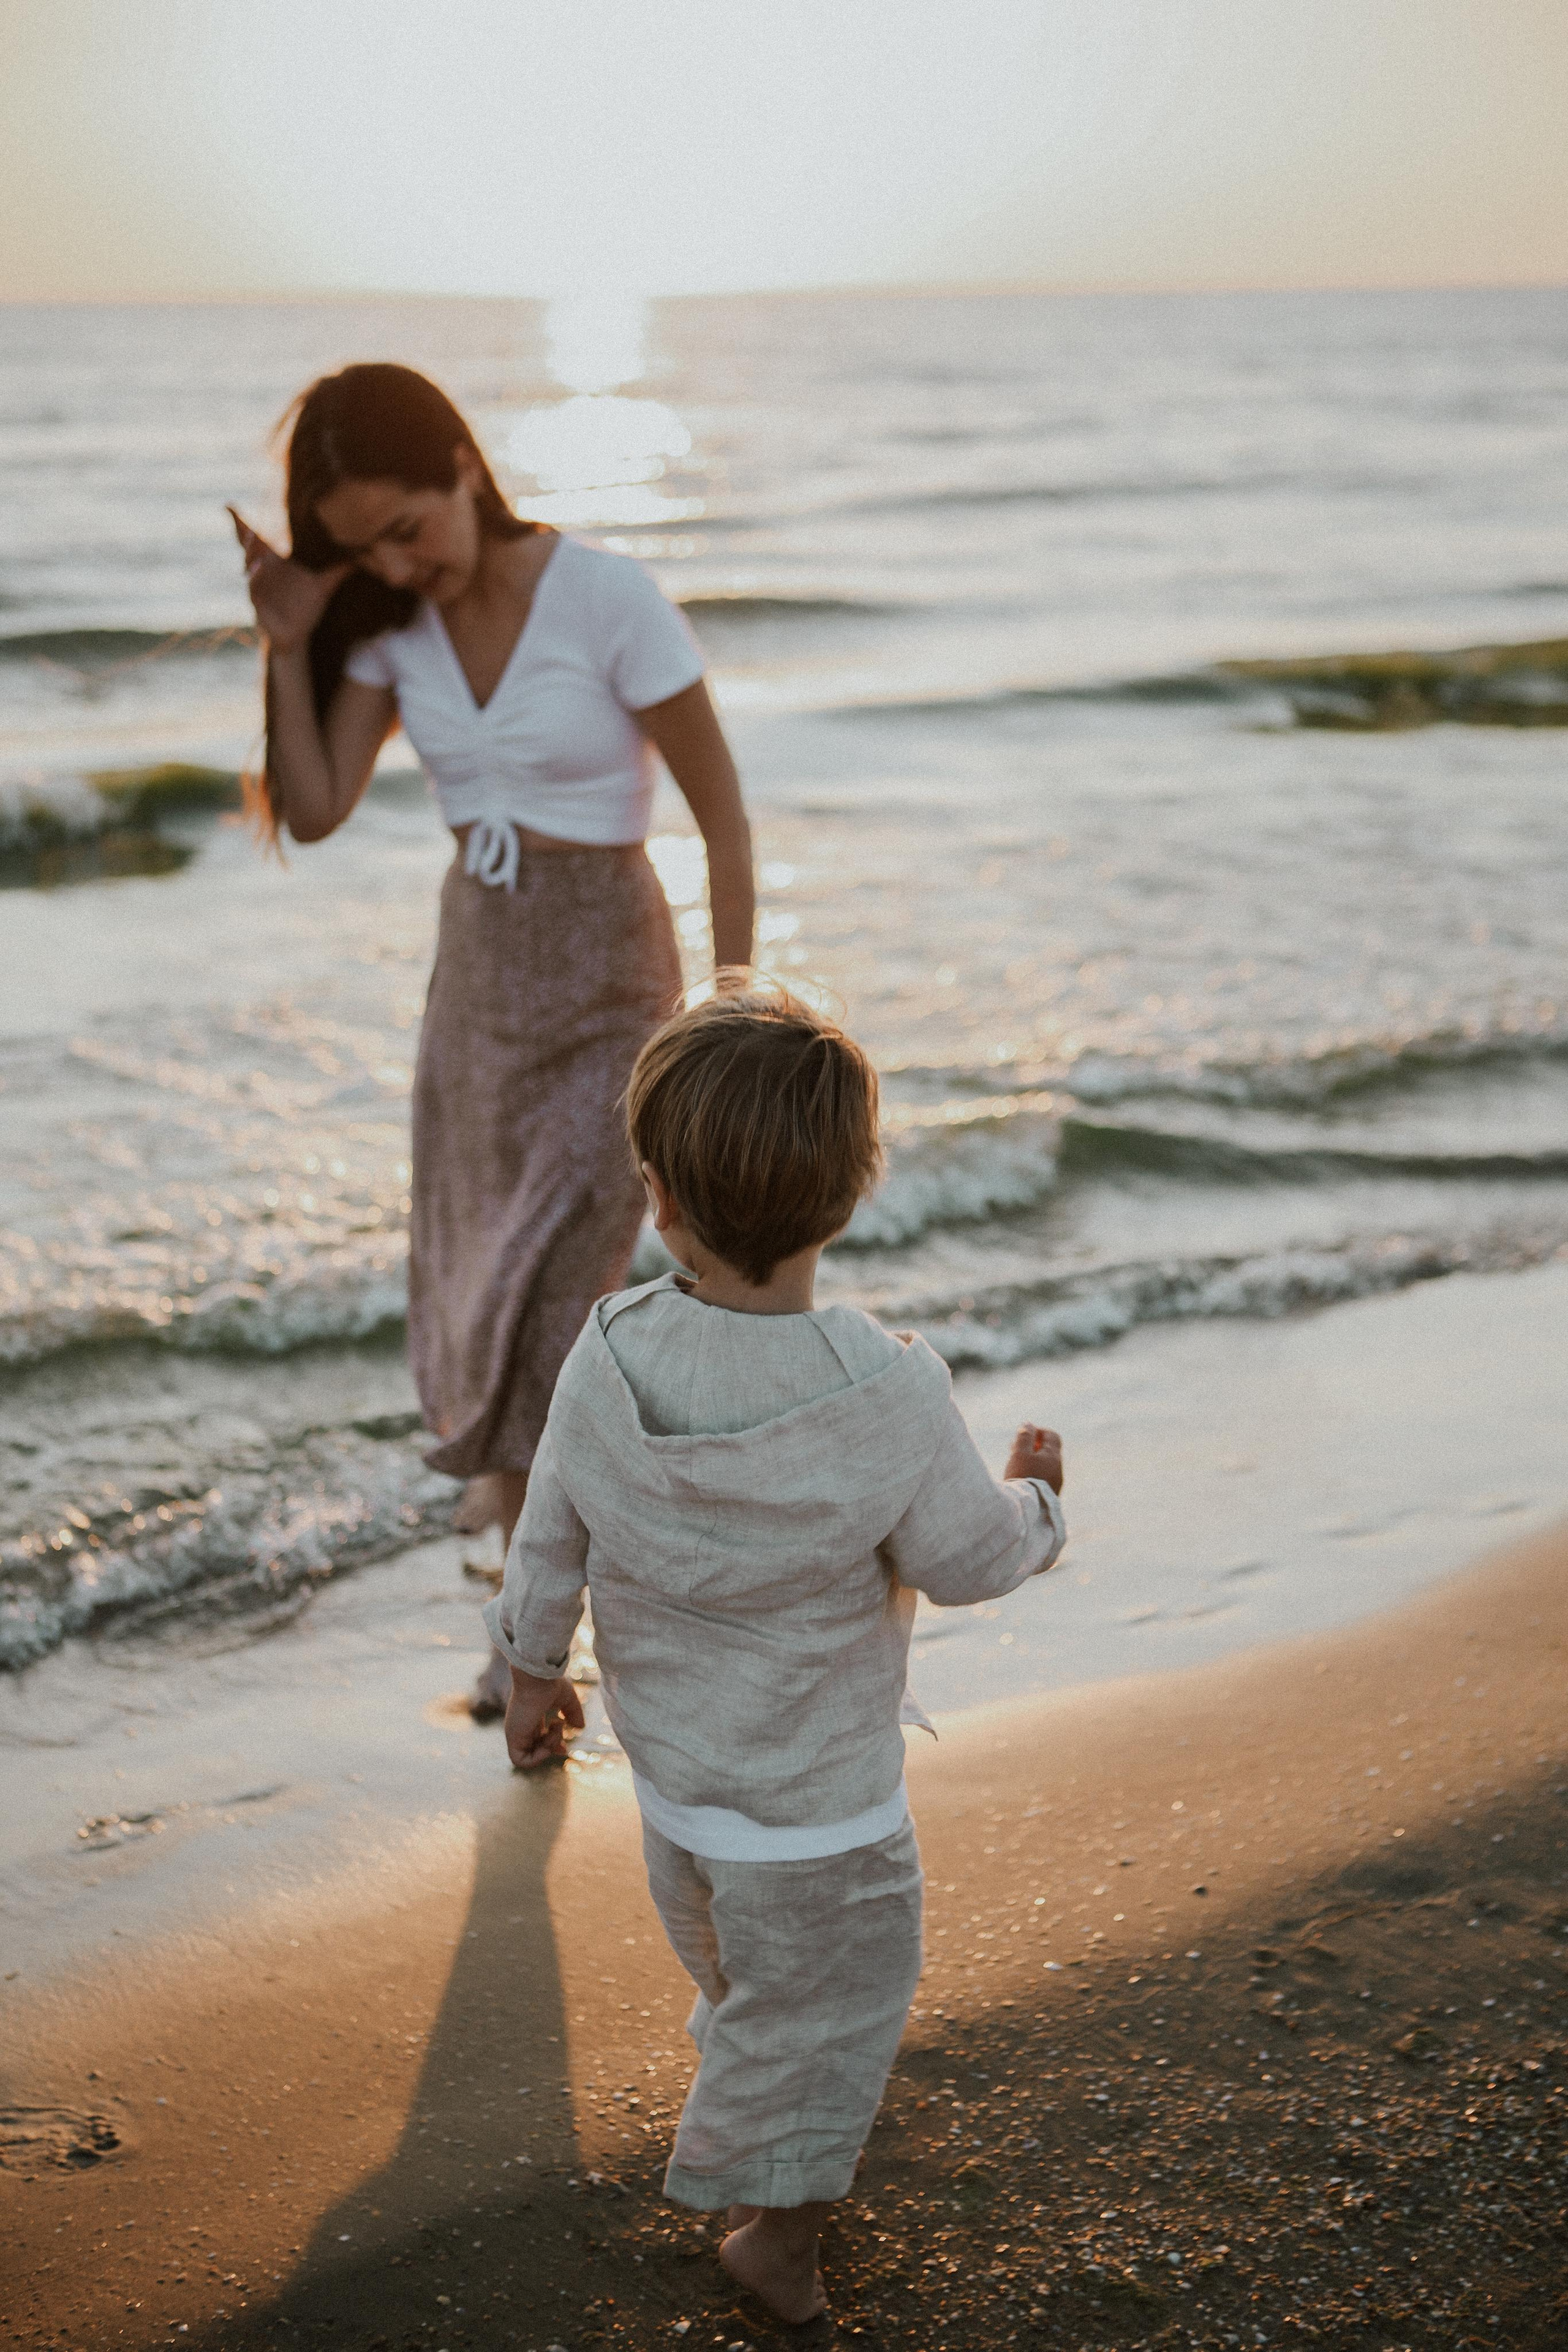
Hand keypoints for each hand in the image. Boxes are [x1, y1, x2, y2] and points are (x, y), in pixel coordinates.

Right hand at [227, 505, 349, 656]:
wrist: (298, 636)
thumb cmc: (306, 608)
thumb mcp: (324, 587)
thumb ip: (339, 571)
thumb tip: (362, 557)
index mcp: (274, 564)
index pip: (258, 541)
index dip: (243, 524)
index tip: (228, 506)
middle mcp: (263, 573)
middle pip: (250, 550)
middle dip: (245, 536)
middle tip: (241, 519)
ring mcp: (259, 589)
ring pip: (250, 570)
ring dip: (250, 556)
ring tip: (253, 542)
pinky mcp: (259, 606)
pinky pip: (253, 592)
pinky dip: (254, 581)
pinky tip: (256, 570)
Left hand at [503, 1668, 585, 1770]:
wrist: (538, 1677)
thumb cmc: (550, 1683)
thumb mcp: (568, 1699)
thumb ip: (574, 1713)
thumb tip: (580, 1727)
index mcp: (532, 1717)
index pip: (538, 1738)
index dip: (552, 1745)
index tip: (565, 1745)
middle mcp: (523, 1726)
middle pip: (534, 1749)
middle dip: (551, 1750)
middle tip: (563, 1747)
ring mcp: (517, 1733)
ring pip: (530, 1755)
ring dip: (549, 1748)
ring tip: (555, 1728)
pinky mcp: (513, 1738)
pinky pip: (520, 1760)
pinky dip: (537, 1758)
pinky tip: (547, 1741)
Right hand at [1004, 1422, 1062, 1492]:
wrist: (1028, 1509)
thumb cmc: (1023, 1477)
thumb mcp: (1020, 1453)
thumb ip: (1024, 1437)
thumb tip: (1028, 1424)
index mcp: (1053, 1455)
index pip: (1052, 1436)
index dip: (1038, 1431)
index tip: (1023, 1435)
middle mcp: (1058, 1468)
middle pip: (1048, 1451)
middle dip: (1032, 1446)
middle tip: (1014, 1448)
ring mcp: (1056, 1482)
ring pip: (1044, 1465)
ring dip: (1031, 1460)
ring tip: (1014, 1462)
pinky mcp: (1049, 1495)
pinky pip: (1043, 1478)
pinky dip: (1033, 1473)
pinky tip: (1020, 1478)